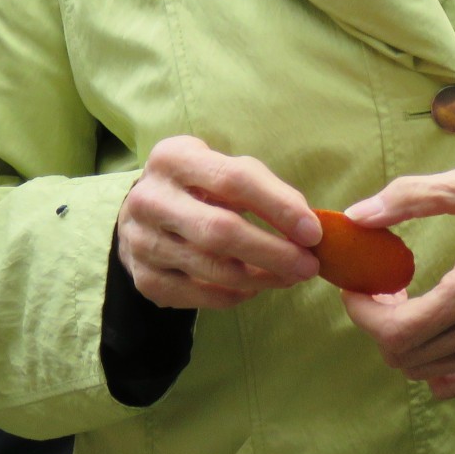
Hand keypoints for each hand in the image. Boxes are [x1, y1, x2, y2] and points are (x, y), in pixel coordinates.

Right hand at [115, 136, 320, 309]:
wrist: (142, 212)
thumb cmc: (197, 186)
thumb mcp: (221, 168)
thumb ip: (262, 188)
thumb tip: (306, 225)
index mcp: (173, 157)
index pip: (234, 180)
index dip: (278, 207)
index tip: (313, 231)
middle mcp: (150, 198)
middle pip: (220, 230)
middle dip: (273, 252)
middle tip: (309, 265)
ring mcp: (141, 241)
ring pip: (212, 268)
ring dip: (261, 277)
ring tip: (290, 276)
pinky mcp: (143, 278)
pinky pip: (199, 295)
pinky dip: (234, 295)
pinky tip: (255, 287)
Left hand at [338, 167, 454, 400]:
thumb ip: (409, 197)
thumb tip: (357, 217)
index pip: (399, 330)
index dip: (363, 313)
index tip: (356, 286)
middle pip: (406, 356)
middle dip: (379, 324)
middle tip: (383, 288)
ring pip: (427, 371)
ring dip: (404, 340)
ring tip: (409, 300)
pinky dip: (434, 360)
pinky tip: (436, 323)